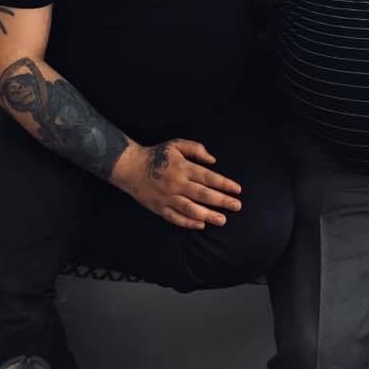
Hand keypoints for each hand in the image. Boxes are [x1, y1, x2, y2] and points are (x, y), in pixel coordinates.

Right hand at [113, 138, 241, 229]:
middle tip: (237, 206)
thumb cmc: (157, 154)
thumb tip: (213, 160)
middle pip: (203, 194)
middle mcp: (177, 184)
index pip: (208, 177)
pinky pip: (176, 218)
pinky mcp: (159, 208)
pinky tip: (201, 224)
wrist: (131, 167)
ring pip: (191, 209)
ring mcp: (168, 198)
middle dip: (222, 201)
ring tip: (222, 220)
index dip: (224, 184)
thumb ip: (196, 149)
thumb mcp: (176, 144)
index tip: (237, 190)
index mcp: (183, 167)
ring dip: (208, 215)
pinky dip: (188, 222)